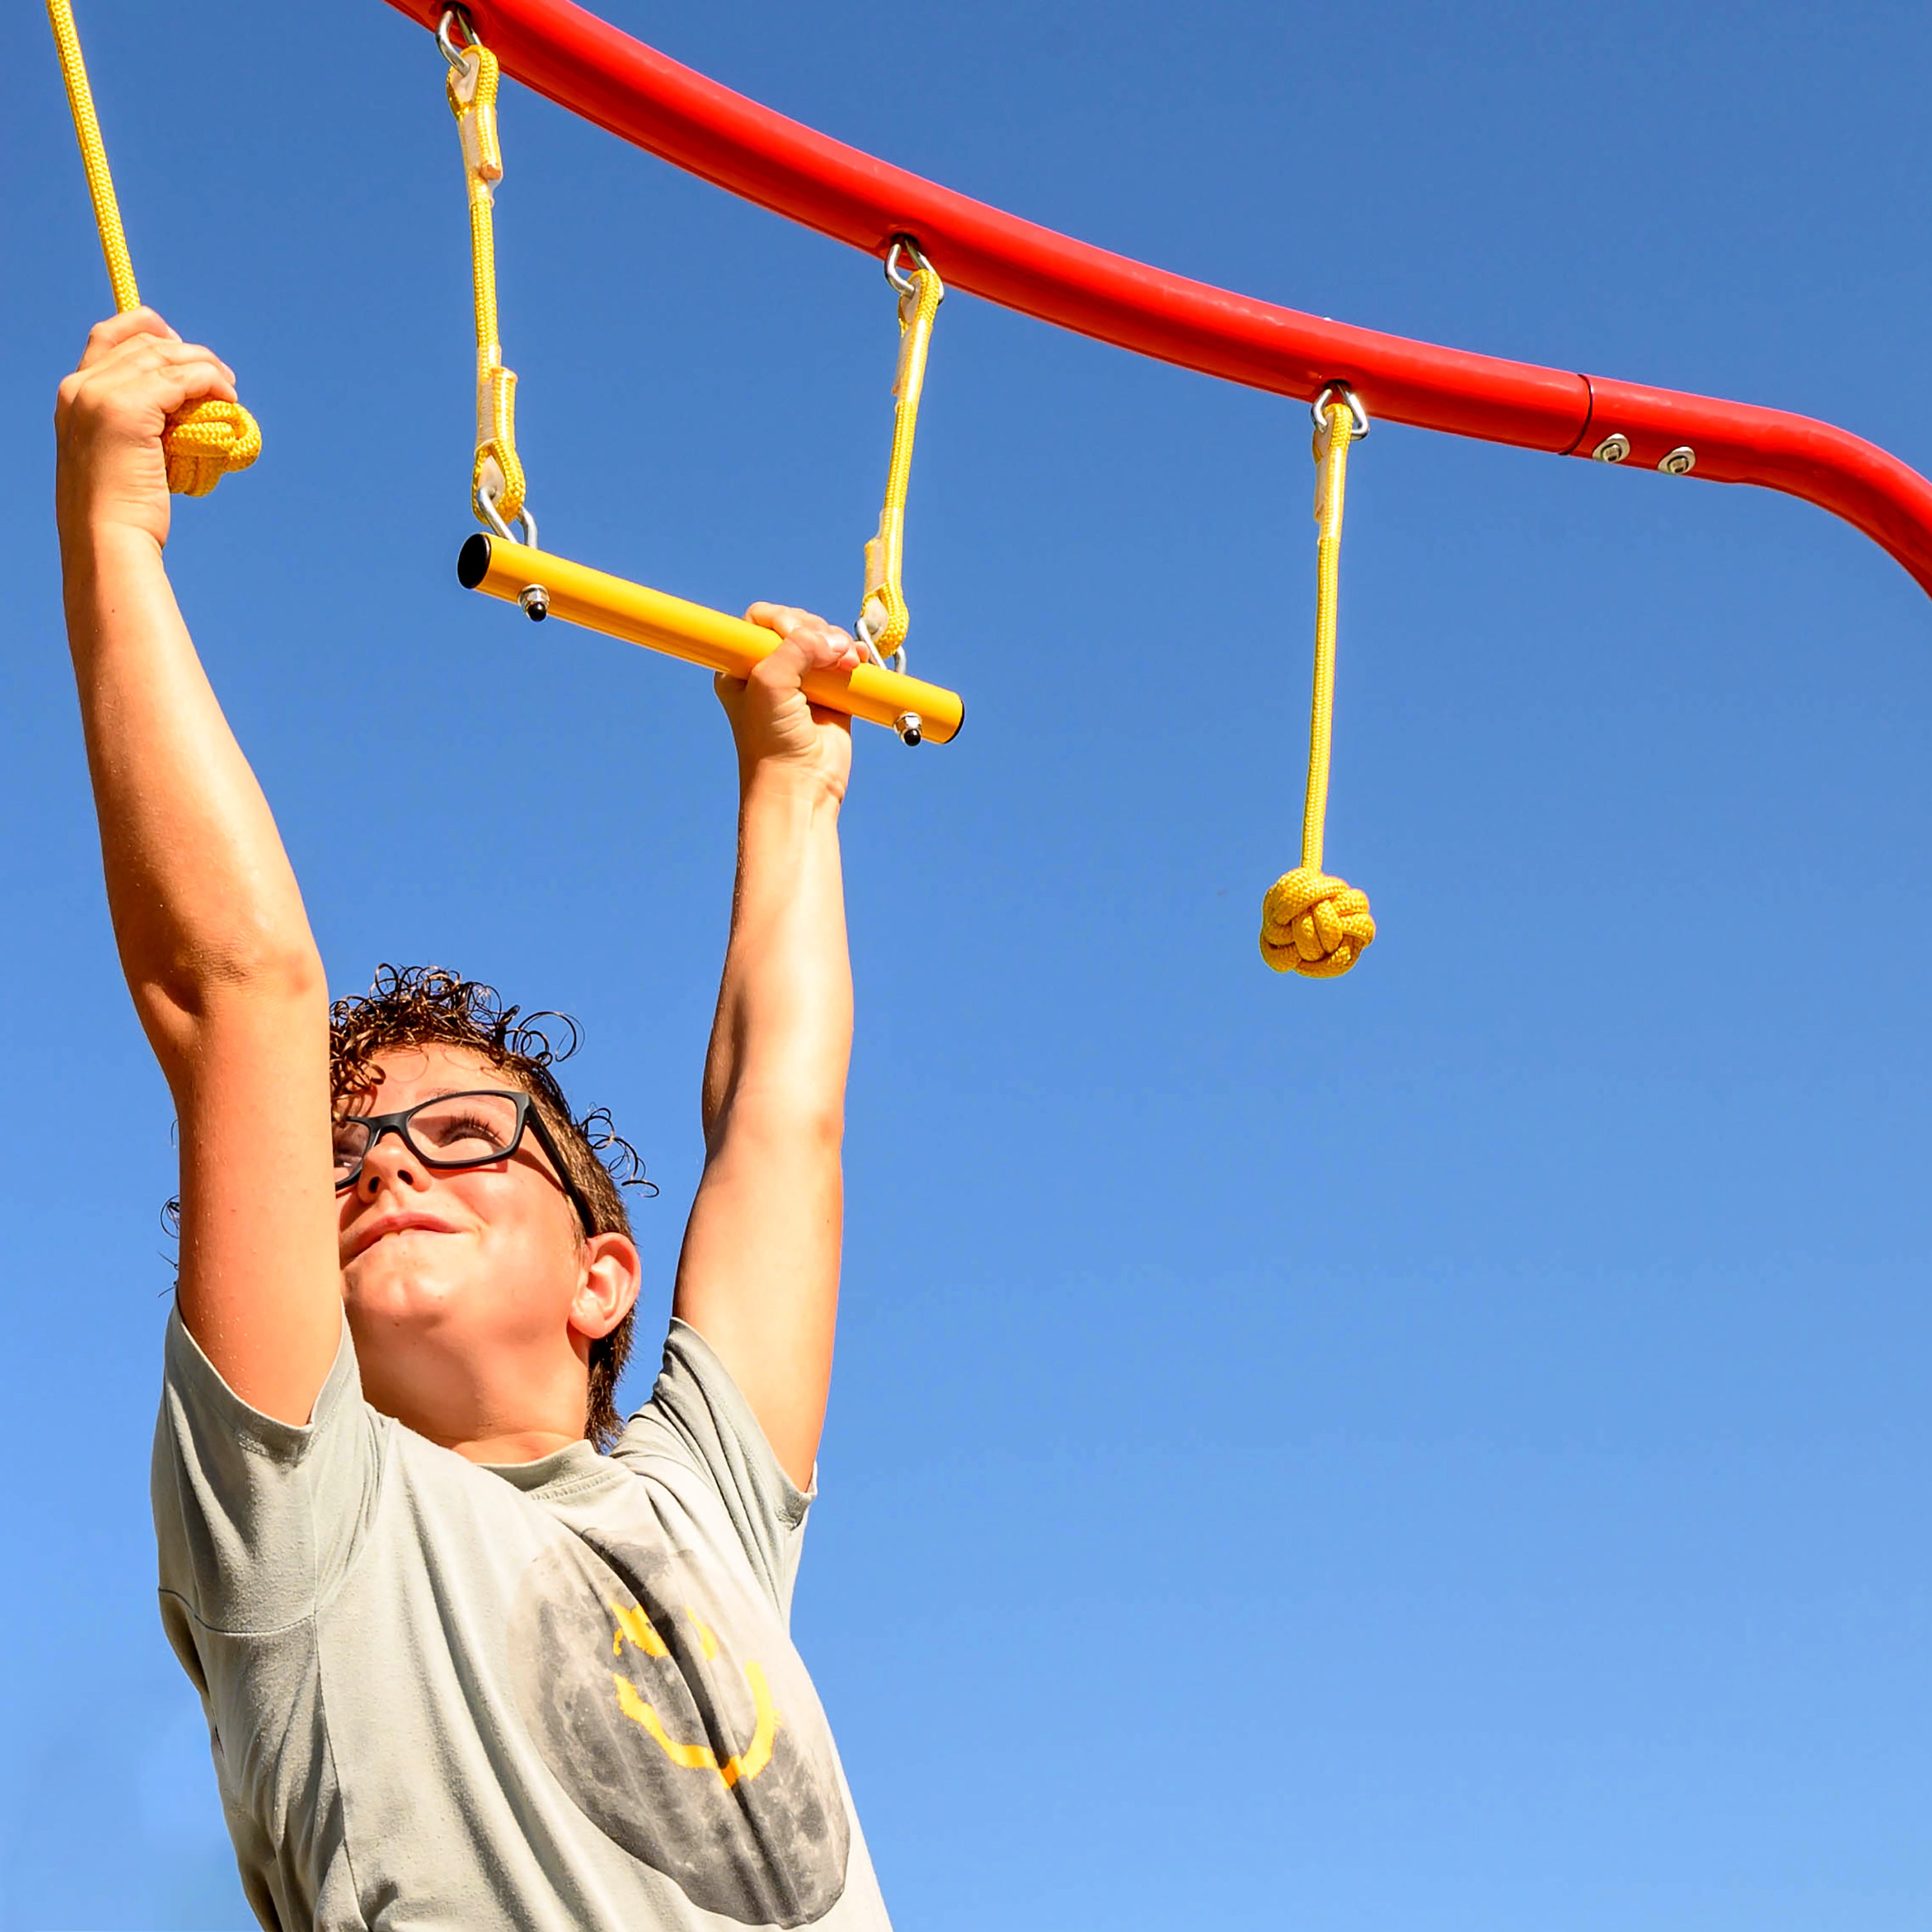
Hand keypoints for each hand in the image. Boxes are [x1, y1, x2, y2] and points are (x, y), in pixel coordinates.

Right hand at [54, 309, 237, 551]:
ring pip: (165, 356)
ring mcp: (100, 395)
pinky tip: (228, 400)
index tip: (183, 346)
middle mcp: (80, 386)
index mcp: (73, 394)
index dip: (147, 330)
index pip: (109, 337)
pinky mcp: (128, 409)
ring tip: (230, 389)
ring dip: (206, 366)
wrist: (108, 539)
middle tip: (221, 375)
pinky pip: (182, 379)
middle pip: (142, 343)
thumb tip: (179, 409)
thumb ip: (135, 423)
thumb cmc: (120, 510)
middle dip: (187, 351)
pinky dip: (210, 382)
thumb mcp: (121, 454)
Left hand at [715, 605, 861, 801]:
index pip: (761, 619)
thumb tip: (831, 640)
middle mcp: (771, 670)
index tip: (794, 635)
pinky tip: (857, 661)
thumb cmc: (772, 741)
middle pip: (797, 625)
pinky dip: (854, 656)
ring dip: (837, 644)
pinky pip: (845, 661)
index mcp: (743, 666)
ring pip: (824, 640)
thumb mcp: (770, 683)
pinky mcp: (831, 693)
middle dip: (815, 631)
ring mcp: (803, 681)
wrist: (801, 784)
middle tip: (825, 654)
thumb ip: (795, 647)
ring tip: (845, 663)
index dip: (781, 619)